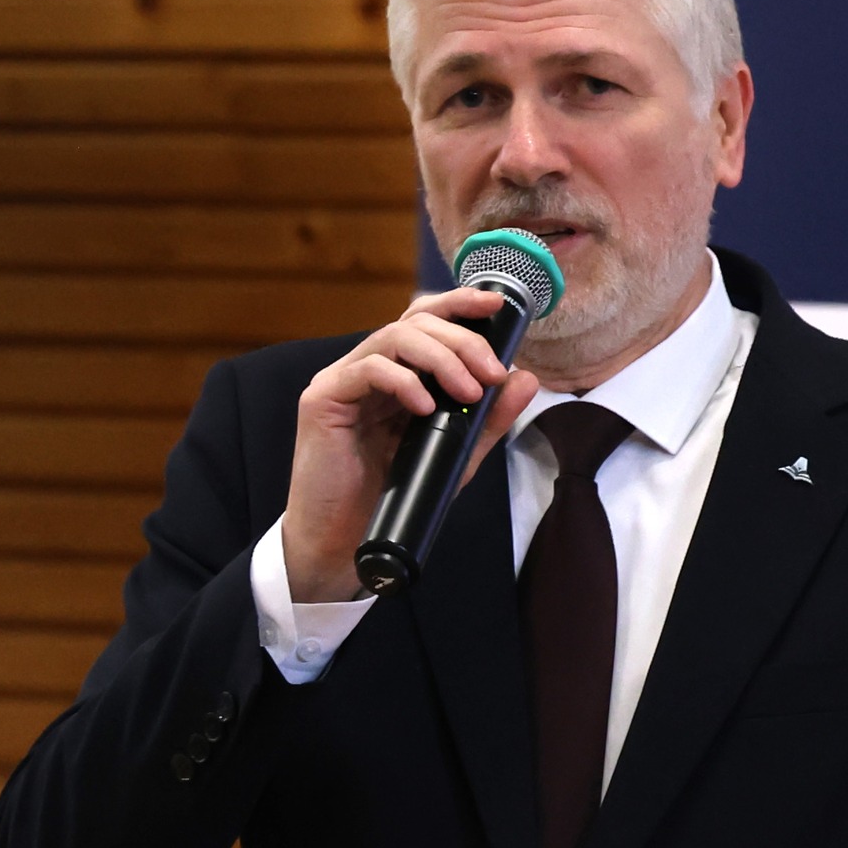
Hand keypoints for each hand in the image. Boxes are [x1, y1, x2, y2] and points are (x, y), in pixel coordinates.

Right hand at [282, 288, 539, 601]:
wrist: (343, 543)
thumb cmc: (395, 496)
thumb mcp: (457, 453)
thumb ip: (489, 417)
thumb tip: (525, 378)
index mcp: (399, 371)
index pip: (427, 320)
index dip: (460, 304)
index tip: (498, 305)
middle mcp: (369, 366)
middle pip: (416, 322)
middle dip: (463, 340)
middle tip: (492, 373)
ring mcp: (343, 379)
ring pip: (394, 337)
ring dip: (441, 358)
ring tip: (468, 391)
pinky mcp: (323, 398)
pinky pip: (367, 370)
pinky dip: (403, 381)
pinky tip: (426, 407)